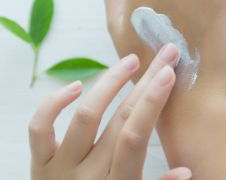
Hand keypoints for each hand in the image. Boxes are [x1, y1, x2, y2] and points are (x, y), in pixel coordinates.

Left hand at [29, 47, 191, 179]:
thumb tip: (186, 170)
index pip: (136, 137)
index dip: (152, 102)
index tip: (169, 73)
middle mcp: (88, 176)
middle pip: (119, 120)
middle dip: (145, 84)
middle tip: (164, 56)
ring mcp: (59, 170)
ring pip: (84, 116)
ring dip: (109, 84)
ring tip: (130, 62)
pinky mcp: (39, 166)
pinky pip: (39, 129)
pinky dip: (52, 104)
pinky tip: (75, 86)